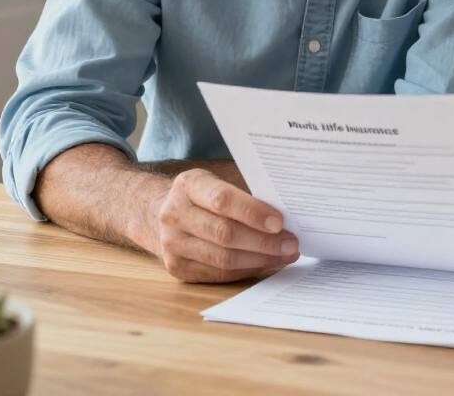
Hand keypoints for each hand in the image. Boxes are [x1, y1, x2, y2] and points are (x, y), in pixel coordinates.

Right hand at [149, 169, 299, 282]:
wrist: (162, 212)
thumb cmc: (203, 194)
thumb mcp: (217, 180)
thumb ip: (244, 191)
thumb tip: (287, 209)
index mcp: (189, 185)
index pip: (223, 200)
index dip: (253, 213)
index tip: (280, 222)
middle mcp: (175, 214)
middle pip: (224, 233)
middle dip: (263, 241)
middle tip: (291, 244)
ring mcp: (172, 244)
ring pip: (223, 258)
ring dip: (259, 259)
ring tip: (285, 255)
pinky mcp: (177, 268)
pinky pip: (218, 274)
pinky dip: (246, 270)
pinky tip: (265, 263)